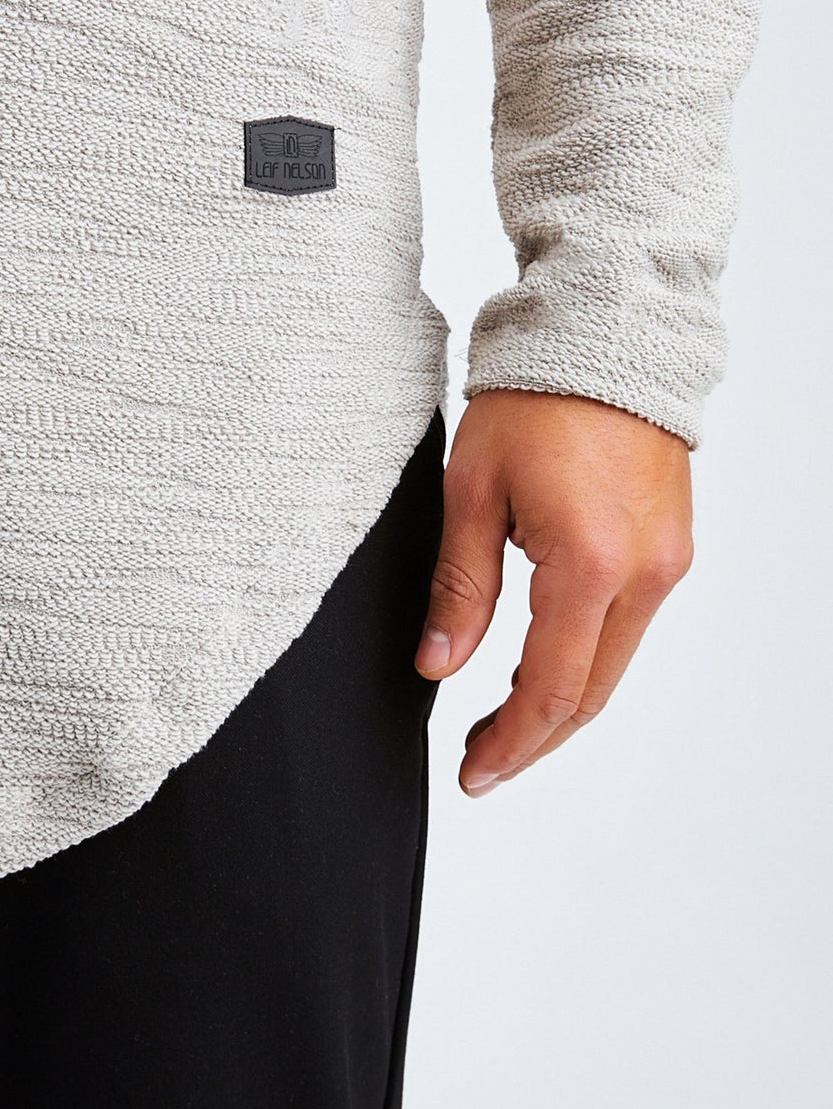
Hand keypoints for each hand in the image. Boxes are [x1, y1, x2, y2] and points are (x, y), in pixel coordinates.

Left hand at [413, 388, 692, 797]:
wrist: (605, 334)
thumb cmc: (533, 399)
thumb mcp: (472, 493)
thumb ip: (460, 589)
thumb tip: (438, 665)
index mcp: (590, 564)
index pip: (551, 690)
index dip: (510, 743)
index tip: (473, 774)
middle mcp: (644, 573)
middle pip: (592, 695)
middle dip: (535, 740)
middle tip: (482, 763)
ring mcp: (666, 561)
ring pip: (615, 664)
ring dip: (562, 703)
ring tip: (501, 722)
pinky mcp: (671, 545)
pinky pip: (629, 625)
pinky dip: (587, 658)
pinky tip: (544, 662)